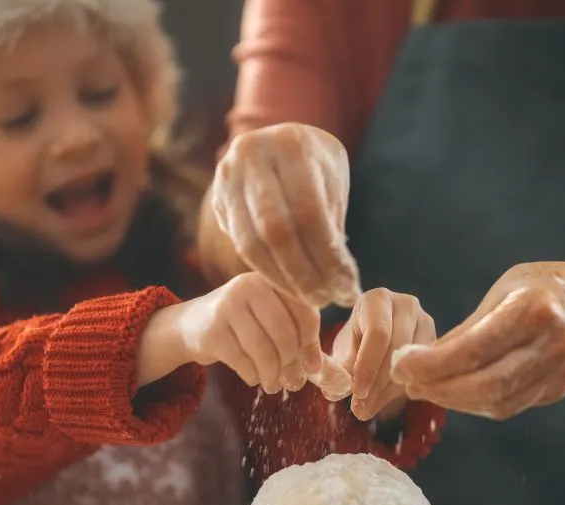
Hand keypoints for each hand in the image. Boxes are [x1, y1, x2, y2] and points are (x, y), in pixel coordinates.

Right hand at [168, 273, 324, 394]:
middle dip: (291, 362)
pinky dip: (252, 375)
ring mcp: (226, 306)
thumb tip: (319, 367)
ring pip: (262, 349)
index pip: (304, 310)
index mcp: (270, 280)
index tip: (312, 365)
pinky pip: (242, 361)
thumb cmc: (243, 324)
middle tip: (292, 380)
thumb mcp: (270, 319)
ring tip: (274, 384)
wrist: (193, 325)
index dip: (311, 342)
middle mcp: (248, 286)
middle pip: (283, 331)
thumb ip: (298, 337)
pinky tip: (253, 377)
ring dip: (272, 374)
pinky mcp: (211, 331)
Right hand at [211, 123, 361, 307]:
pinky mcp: (218, 198)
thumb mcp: (332, 181)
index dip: (328, 257)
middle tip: (326, 300)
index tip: (347, 287)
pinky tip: (289, 286)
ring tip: (311, 299)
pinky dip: (267, 271)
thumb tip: (341, 283)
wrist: (275, 143)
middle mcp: (253, 154)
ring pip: (253, 242)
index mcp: (292, 144)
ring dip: (284, 279)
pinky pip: (241, 244)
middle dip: (304, 274)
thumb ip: (333, 224)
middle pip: (277, 230)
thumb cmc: (315, 166)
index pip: (309, 213)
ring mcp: (228, 176)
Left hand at [333, 289, 435, 421]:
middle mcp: (406, 304)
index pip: (378, 333)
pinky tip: (384, 400)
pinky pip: (424, 369)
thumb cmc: (355, 342)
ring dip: (389, 390)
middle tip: (360, 408)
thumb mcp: (343, 351)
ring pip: (413, 361)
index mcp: (377, 299)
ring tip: (368, 408)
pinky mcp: (437, 341)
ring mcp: (425, 322)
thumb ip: (341, 368)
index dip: (368, 366)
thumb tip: (337, 391)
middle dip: (378, 382)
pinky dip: (403, 389)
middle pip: (398, 347)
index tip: (357, 393)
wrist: (374, 338)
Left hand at [390, 263, 564, 419]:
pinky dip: (476, 404)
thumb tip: (417, 361)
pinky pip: (510, 406)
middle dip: (438, 388)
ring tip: (423, 389)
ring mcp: (562, 370)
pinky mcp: (560, 389)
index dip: (431, 363)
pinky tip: (453, 394)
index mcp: (535, 308)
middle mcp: (553, 342)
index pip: (473, 348)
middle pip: (486, 384)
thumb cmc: (541, 290)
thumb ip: (468, 328)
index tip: (399, 364)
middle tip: (406, 382)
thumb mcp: (504, 291)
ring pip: (497, 402)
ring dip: (453, 401)